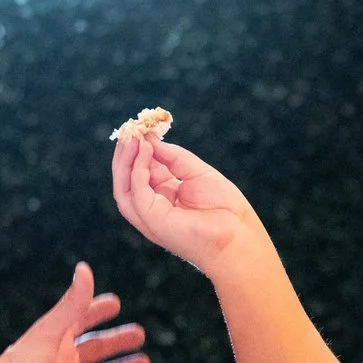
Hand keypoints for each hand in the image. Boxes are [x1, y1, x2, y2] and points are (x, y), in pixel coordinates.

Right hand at [110, 137, 265, 279]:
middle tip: (130, 129)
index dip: (140, 150)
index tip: (141, 128)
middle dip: (126, 154)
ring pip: (124, 188)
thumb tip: (149, 140)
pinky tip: (145, 151)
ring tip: (131, 137)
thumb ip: (172, 157)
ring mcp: (150, 217)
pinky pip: (136, 193)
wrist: (239, 235)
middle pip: (128, 180)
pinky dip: (137, 170)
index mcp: (165, 198)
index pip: (143, 171)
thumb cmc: (224, 208)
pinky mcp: (152, 221)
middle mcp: (154, 208)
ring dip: (124, 161)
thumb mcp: (197, 172)